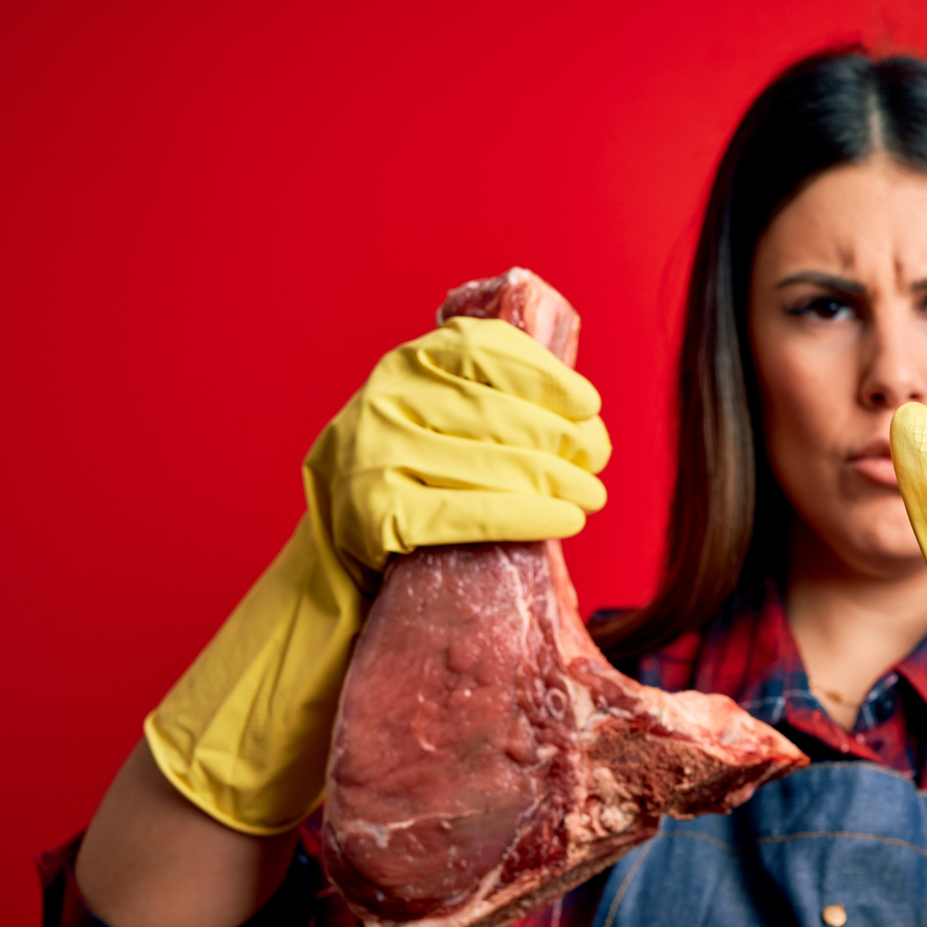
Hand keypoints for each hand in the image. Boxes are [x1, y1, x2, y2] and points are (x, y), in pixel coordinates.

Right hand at [144, 318, 612, 835]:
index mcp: (401, 370)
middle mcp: (382, 404)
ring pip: (495, 462)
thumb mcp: (431, 432)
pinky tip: (565, 520)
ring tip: (590, 496)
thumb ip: (481, 407)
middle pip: (500, 414)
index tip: (588, 404)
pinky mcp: (378, 515)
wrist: (328, 573)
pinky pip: (473, 511)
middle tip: (598, 463)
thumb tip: (581, 418)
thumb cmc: (407, 499)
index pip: (484, 352)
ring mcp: (374, 460)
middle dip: (562, 439)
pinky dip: (529, 514)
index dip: (546, 377)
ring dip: (558, 480)